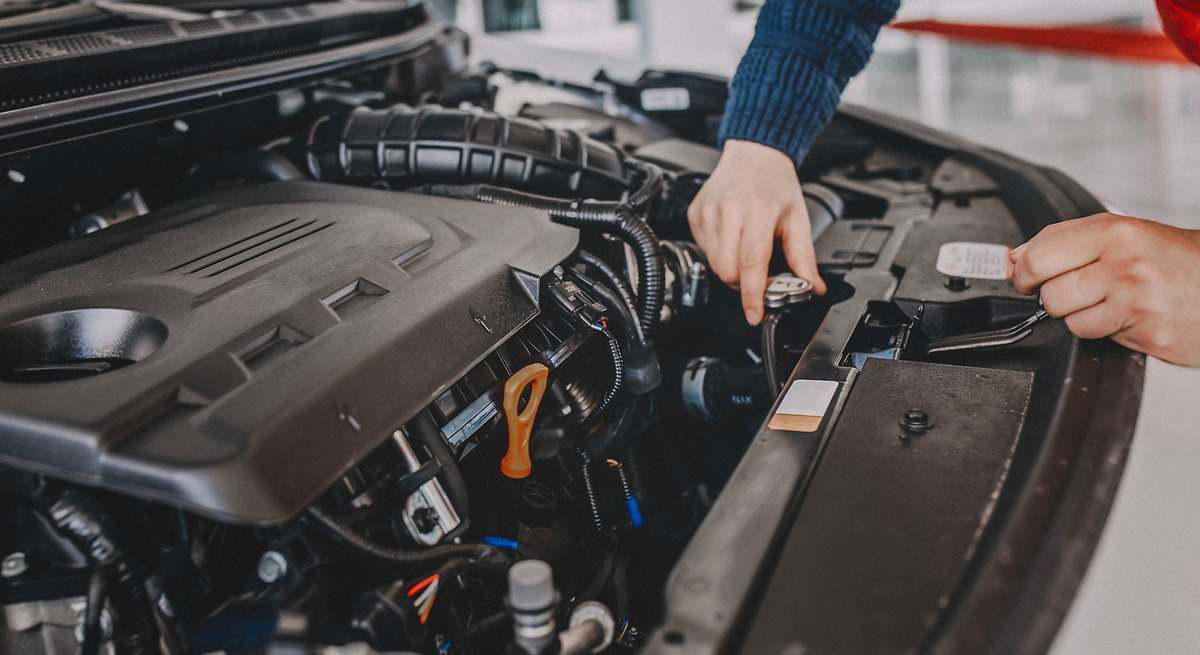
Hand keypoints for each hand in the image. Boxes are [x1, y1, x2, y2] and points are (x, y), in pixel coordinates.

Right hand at [687, 139, 826, 325]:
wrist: (753, 154)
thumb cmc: (775, 184)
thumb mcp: (797, 218)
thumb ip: (804, 257)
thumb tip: (812, 287)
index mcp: (757, 210)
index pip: (751, 262)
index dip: (752, 294)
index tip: (755, 314)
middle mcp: (729, 210)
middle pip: (728, 270)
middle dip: (742, 282)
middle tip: (757, 273)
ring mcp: (708, 212)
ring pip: (714, 264)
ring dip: (731, 269)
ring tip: (745, 250)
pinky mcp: (695, 214)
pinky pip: (704, 251)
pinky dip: (719, 254)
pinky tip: (731, 237)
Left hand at [1010, 212, 1199, 365]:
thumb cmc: (1176, 260)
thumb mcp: (1123, 235)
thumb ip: (1065, 242)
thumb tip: (1013, 258)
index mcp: (1115, 232)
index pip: (1039, 254)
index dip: (1025, 271)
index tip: (1027, 277)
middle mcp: (1125, 264)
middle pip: (1049, 291)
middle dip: (1053, 296)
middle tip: (1075, 291)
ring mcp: (1136, 300)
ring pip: (1068, 318)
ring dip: (1079, 316)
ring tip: (1108, 303)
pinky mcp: (1148, 333)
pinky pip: (1095, 337)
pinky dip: (1103, 333)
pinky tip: (1125, 318)